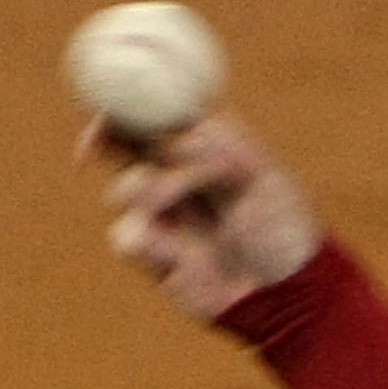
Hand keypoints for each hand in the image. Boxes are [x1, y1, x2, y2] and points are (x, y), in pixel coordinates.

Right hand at [94, 116, 322, 323]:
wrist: (290, 290)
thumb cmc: (281, 225)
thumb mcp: (251, 165)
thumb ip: (204, 137)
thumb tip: (157, 132)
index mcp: (197, 147)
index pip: (147, 113)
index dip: (119, 102)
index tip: (102, 98)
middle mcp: (173, 178)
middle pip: (119, 145)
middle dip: (105, 139)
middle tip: (97, 142)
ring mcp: (162, 217)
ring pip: (123, 191)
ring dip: (150, 191)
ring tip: (186, 202)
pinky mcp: (156, 259)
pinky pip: (127, 239)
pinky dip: (151, 239)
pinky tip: (183, 254)